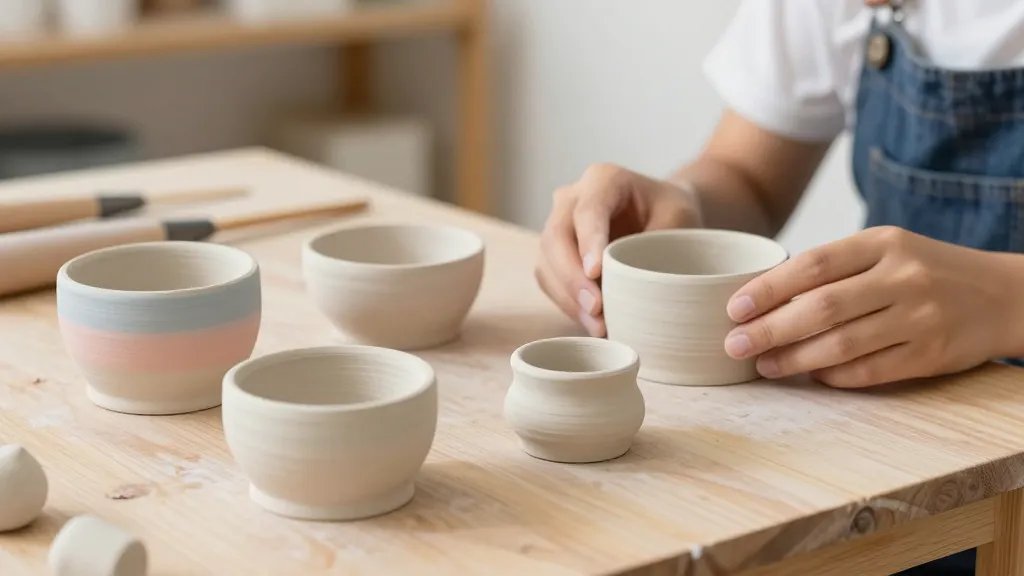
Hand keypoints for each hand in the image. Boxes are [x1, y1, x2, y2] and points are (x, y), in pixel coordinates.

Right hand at [535, 163, 702, 335]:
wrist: (662, 216)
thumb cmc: (673, 214)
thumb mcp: (678, 220)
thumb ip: (656, 243)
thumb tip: (635, 283)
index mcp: (603, 179)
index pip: (587, 211)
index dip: (588, 242)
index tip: (596, 274)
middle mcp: (572, 198)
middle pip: (556, 237)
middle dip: (572, 278)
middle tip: (596, 310)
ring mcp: (558, 225)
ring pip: (546, 261)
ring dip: (568, 297)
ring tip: (597, 326)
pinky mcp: (555, 254)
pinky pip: (549, 279)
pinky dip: (567, 303)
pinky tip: (590, 323)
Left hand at [723, 226, 1019, 387]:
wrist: (1004, 295)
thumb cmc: (925, 271)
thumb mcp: (886, 250)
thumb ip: (836, 268)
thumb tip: (764, 295)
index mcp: (883, 243)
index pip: (815, 264)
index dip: (770, 288)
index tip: (736, 307)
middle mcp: (902, 277)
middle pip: (823, 307)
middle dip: (771, 329)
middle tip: (735, 344)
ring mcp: (919, 317)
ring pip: (843, 344)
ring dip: (795, 359)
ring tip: (763, 365)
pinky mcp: (931, 354)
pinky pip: (871, 371)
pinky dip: (834, 376)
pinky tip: (809, 376)